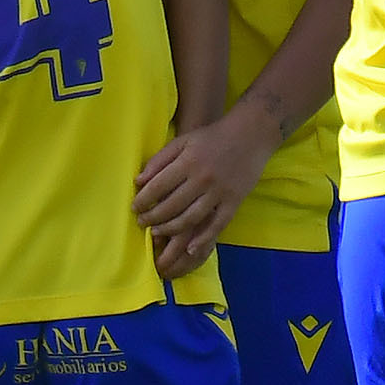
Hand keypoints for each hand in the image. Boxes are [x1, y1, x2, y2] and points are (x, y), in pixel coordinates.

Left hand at [133, 113, 266, 276]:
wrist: (251, 135)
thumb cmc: (212, 137)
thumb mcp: (183, 141)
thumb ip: (160, 160)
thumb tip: (138, 181)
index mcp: (188, 162)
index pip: (158, 187)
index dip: (143, 200)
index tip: (134, 208)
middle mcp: (202, 179)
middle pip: (171, 206)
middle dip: (152, 217)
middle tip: (141, 223)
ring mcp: (219, 192)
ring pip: (190, 218)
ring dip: (170, 229)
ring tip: (157, 232)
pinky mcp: (234, 202)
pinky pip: (216, 225)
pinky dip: (203, 239)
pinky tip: (189, 249)